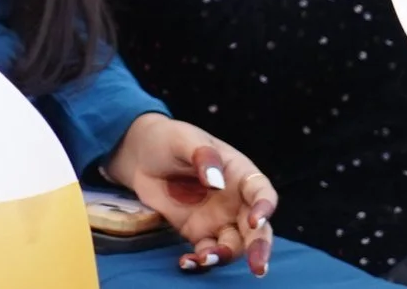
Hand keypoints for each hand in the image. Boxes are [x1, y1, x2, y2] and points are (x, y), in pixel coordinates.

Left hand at [104, 114, 277, 277]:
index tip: (254, 220)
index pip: (261, 192)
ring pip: (234, 245)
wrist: (142, 155)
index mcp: (240, 174)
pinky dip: (200, 260)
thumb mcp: (185, 139)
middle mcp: (235, 201)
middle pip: (256, 228)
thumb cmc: (170, 140)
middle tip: (257, 267)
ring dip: (225, 256)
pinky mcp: (198, 232)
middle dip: (258, 248)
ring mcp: (218, 219)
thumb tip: (216, 182)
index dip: (264, 207)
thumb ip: (203, 156)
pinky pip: (206, 251)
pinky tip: (188, 262)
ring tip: (205, 258)